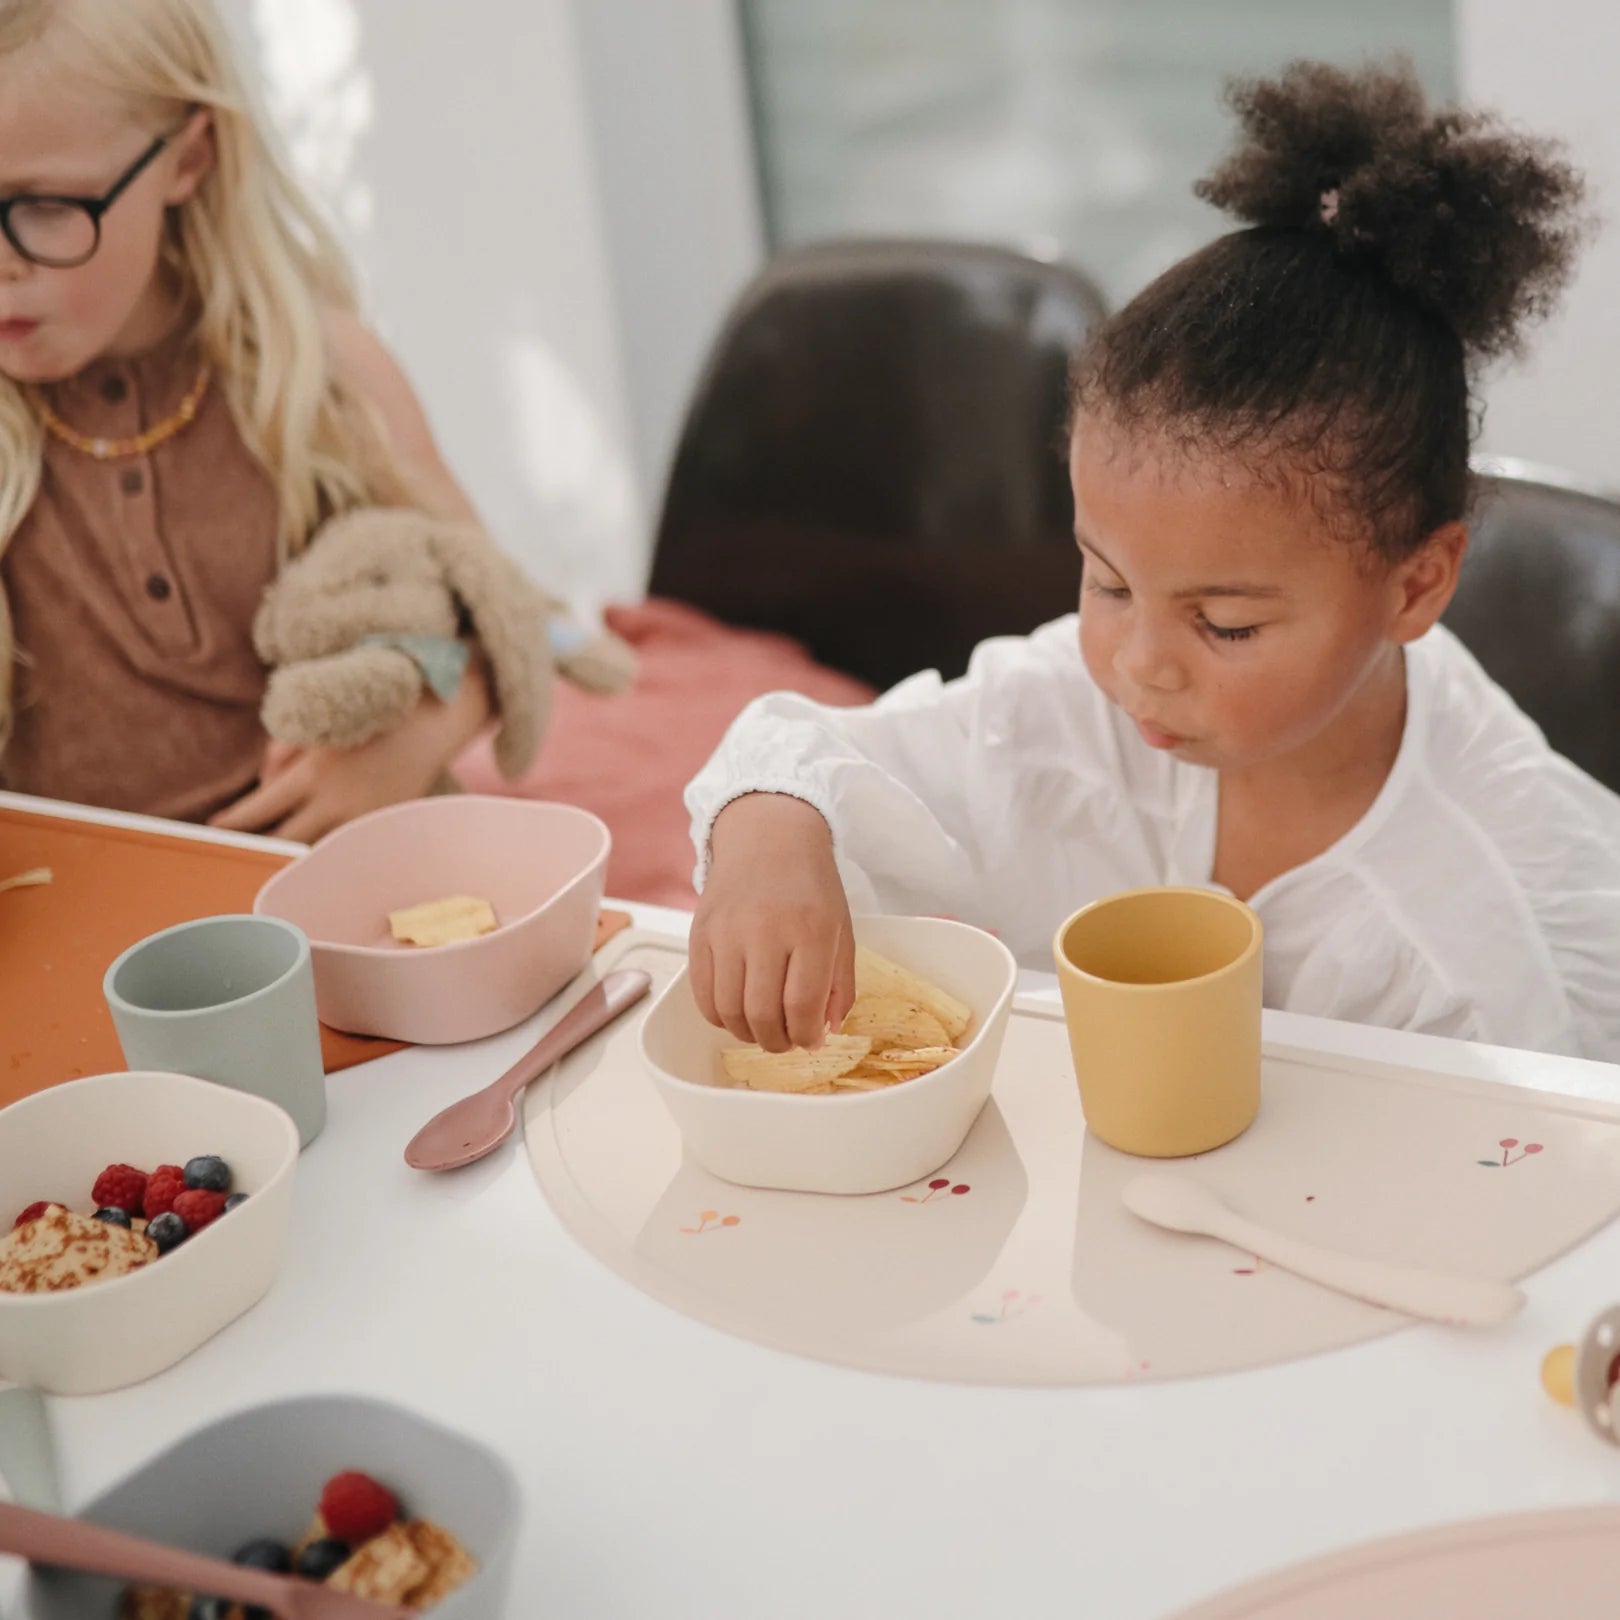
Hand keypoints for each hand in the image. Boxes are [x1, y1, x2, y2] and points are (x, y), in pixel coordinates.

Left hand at [211, 662, 490, 842]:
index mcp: (315, 773)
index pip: (259, 810)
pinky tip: (314, 861)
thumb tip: (264, 783)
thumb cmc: (373, 714)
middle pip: (281, 842)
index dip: (232, 824)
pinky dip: (326, 852)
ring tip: (267, 867)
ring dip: (291, 858)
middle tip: (230, 859)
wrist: (435, 722)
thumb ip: (284, 753)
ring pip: (315, 852)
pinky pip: (346, 846)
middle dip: (254, 851)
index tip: (214, 830)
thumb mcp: (320, 726)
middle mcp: (336, 803)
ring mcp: (363, 820)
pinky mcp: (383, 826)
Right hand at [689, 793, 855, 1052]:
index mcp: (810, 931)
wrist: (768, 837)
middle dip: (776, 1042)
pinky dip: (719, 1016)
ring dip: (746, 1033)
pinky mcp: (699, 933)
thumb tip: (825, 1031)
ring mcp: (726, 932)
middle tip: (785, 1041)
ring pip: (728, 1011)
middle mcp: (764, 931)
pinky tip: (737, 1011)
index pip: (801, 1005)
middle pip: (761, 1014)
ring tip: (761, 1029)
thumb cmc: (810, 886)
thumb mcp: (841, 930)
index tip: (810, 1040)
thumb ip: (839, 984)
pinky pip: (702, 994)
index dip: (806, 1036)